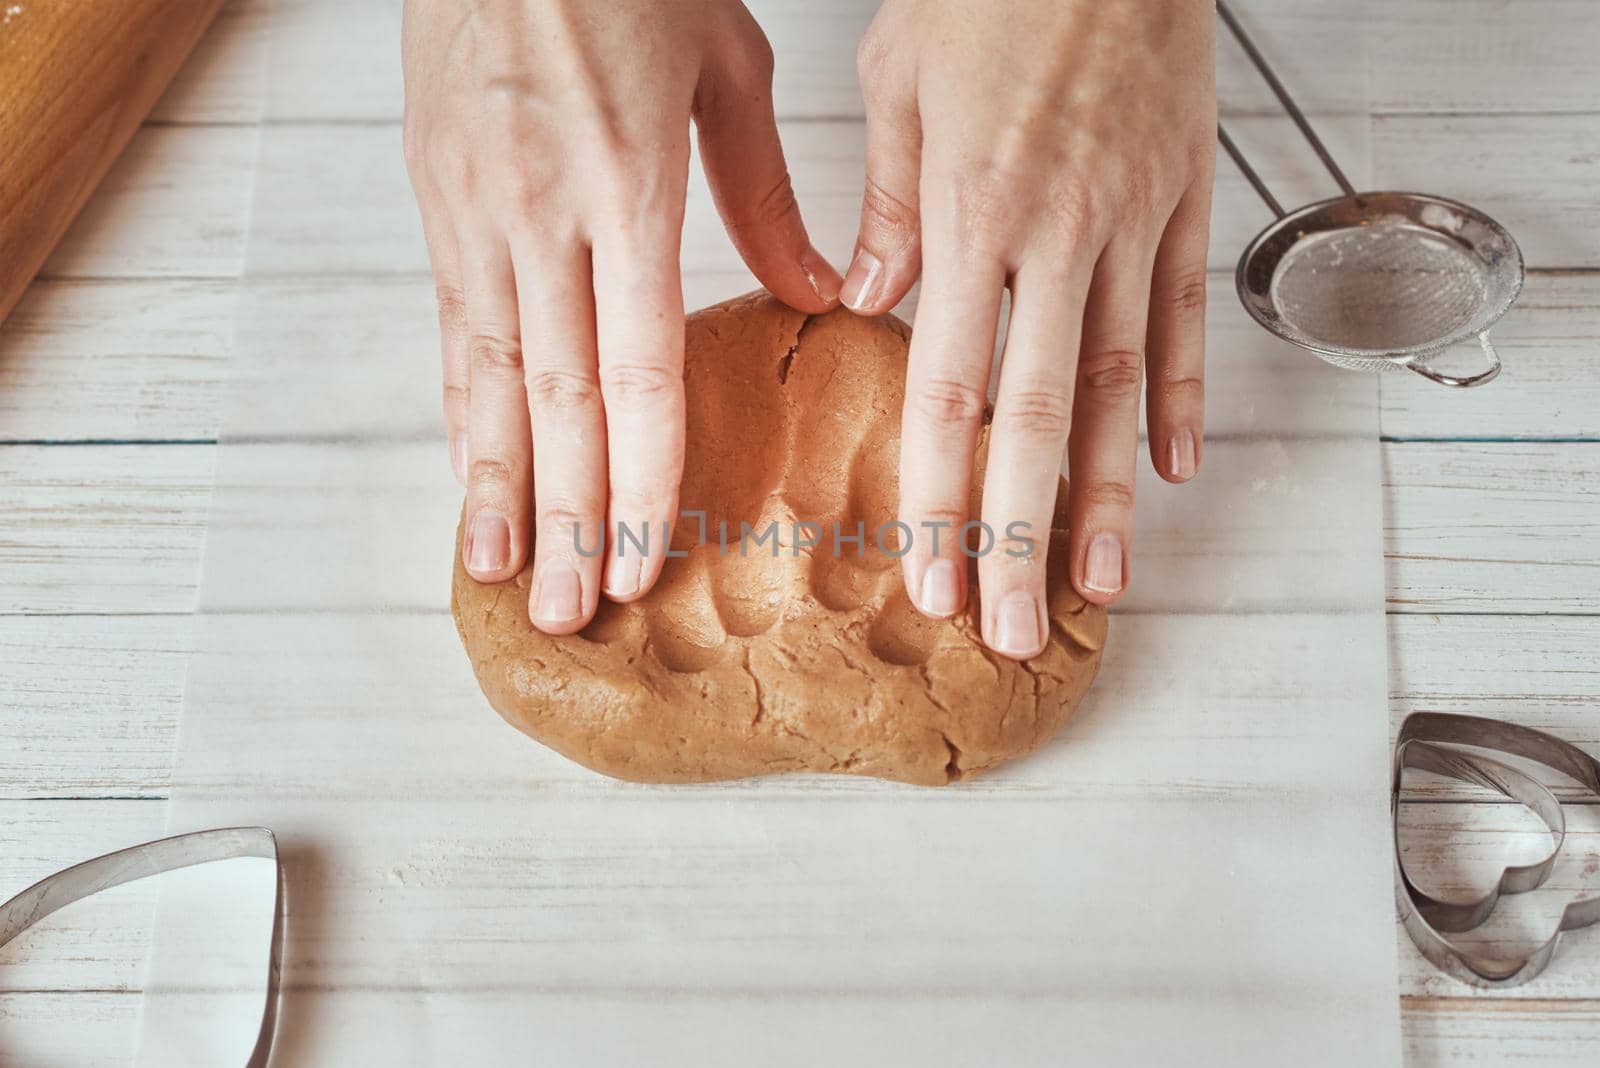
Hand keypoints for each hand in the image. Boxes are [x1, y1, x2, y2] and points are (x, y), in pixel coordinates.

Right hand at [403, 0, 841, 632]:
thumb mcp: (724, 64)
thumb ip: (768, 193)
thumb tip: (817, 293)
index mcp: (626, 181)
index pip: (638, 367)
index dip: (644, 476)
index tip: (649, 561)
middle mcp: (539, 211)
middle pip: (558, 398)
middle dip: (569, 516)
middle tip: (573, 613)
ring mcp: (474, 210)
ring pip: (488, 376)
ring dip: (498, 486)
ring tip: (502, 576)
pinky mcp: (435, 201)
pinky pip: (451, 329)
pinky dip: (458, 412)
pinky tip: (468, 474)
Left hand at [846, 0, 1215, 657]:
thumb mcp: (900, 80)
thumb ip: (887, 208)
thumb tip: (868, 303)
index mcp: (973, 213)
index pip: (949, 388)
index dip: (939, 495)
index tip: (930, 577)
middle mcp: (1059, 235)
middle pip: (1037, 416)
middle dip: (1021, 533)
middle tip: (1010, 625)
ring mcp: (1134, 224)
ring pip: (1120, 385)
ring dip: (1110, 497)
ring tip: (1100, 588)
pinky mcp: (1188, 201)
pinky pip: (1185, 317)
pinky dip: (1181, 397)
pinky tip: (1173, 470)